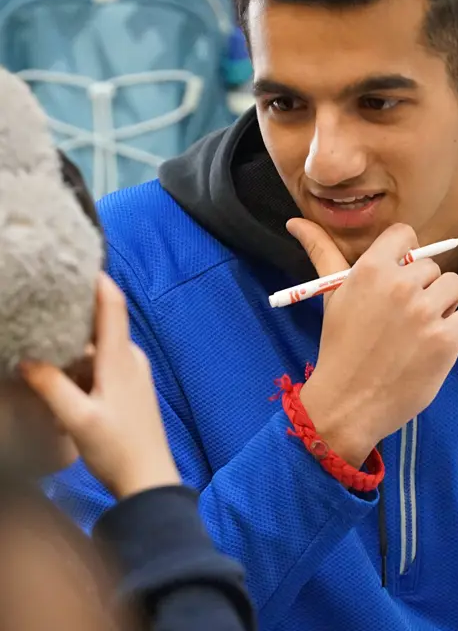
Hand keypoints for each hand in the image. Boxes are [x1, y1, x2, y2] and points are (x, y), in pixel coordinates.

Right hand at [20, 273, 179, 499]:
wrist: (149, 478)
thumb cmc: (117, 448)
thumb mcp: (76, 418)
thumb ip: (50, 386)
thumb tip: (25, 359)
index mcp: (121, 359)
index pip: (113, 306)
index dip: (99, 281)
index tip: (80, 263)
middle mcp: (131, 359)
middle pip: (100, 326)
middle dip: (73, 318)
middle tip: (41, 308)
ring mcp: (133, 374)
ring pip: (98, 349)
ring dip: (73, 350)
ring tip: (41, 348)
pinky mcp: (130, 388)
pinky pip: (102, 367)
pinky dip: (81, 368)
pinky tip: (60, 381)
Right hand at [287, 219, 457, 467]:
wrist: (348, 403)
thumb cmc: (340, 346)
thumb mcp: (331, 295)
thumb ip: (321, 252)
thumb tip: (295, 221)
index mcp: (372, 269)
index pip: (405, 235)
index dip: (406, 255)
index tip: (399, 276)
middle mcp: (401, 285)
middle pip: (432, 266)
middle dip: (423, 288)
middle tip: (404, 316)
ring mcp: (426, 312)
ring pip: (455, 286)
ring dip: (445, 305)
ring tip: (423, 327)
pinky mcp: (447, 339)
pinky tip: (442, 338)